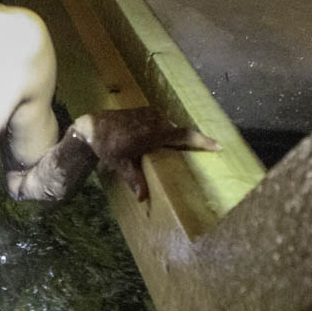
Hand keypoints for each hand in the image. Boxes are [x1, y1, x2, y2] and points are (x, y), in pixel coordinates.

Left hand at [72, 108, 219, 201]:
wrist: (92, 127)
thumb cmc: (108, 146)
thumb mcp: (121, 164)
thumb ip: (134, 179)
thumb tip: (143, 199)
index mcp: (154, 133)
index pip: (184, 135)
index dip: (202, 141)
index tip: (219, 146)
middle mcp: (156, 120)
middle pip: (180, 132)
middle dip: (192, 141)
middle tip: (205, 152)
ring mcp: (151, 113)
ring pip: (172, 127)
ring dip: (178, 137)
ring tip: (187, 149)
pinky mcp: (146, 111)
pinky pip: (164, 122)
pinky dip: (168, 131)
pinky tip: (167, 142)